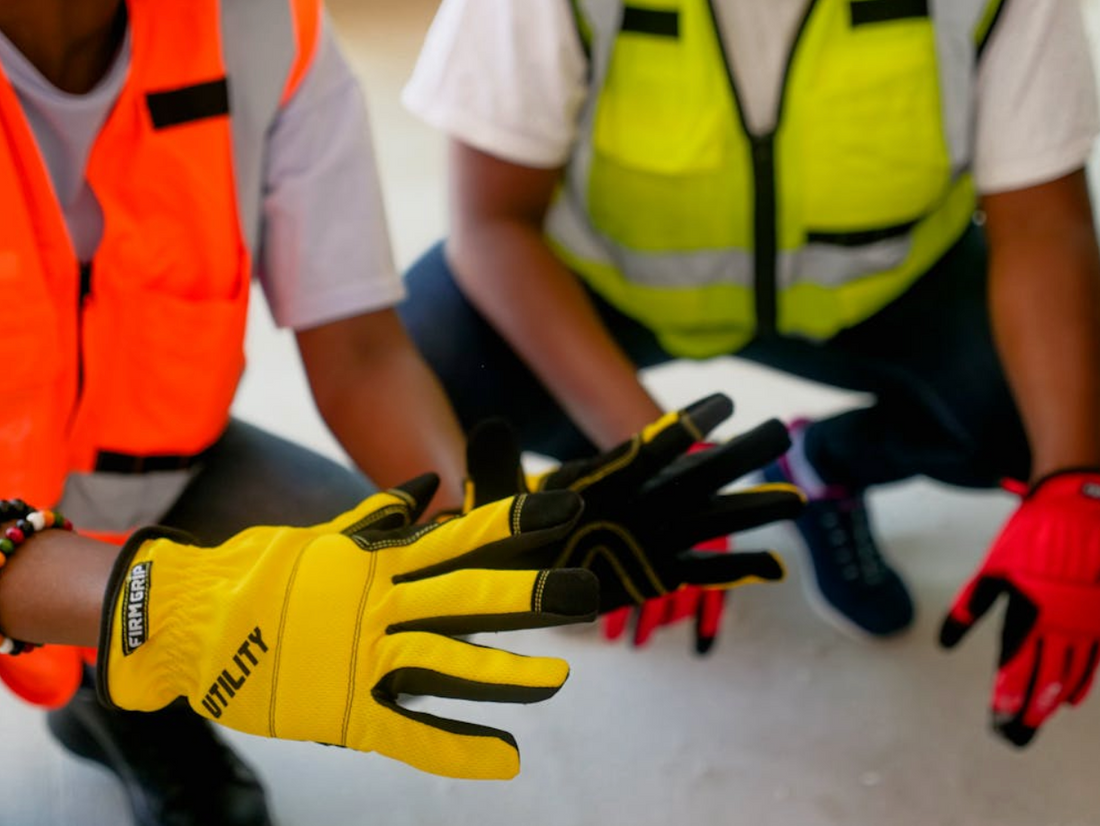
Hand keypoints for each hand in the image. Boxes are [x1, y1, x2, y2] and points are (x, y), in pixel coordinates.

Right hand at [97, 474, 598, 779]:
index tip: (563, 511)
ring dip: (502, 675)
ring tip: (558, 680)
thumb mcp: (324, 536)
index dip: (512, 525)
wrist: (184, 619)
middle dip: (526, 596)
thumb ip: (381, 516)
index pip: (458, 538)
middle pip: (464, 598)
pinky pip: (407, 732)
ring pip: (443, 663)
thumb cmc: (255, 574)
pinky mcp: (340, 709)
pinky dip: (456, 747)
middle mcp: (375, 604)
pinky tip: (504, 759)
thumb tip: (427, 486)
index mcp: (375, 562)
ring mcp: (358, 658)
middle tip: (583, 594)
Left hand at [462, 393, 804, 613]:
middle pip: (695, 476)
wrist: (518, 572)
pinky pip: (703, 571)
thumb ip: (497, 465)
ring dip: (750, 510)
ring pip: (710, 519)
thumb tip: (487, 426)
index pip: (649, 449)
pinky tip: (774, 569)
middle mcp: (641, 502)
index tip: (722, 404)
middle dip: (737, 457)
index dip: (683, 429)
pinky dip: (737, 570)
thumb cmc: (511, 530)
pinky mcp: (658, 574)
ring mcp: (655, 538)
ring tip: (796, 500)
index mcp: (608, 478)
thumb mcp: (499, 499)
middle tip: (779, 434)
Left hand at [940, 469, 1099, 746]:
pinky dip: (1082, 682)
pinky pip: (1095, 660)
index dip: (1006, 698)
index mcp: (1029, 613)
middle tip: (1015, 738)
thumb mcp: (992, 569)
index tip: (996, 721)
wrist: (1077, 507)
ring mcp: (1087, 622)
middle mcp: (1061, 624)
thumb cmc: (1028, 537)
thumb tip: (945, 642)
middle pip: (1045, 681)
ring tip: (1037, 721)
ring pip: (1073, 675)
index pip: (1016, 669)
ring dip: (1053, 701)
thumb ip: (969, 607)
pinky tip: (1071, 699)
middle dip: (1028, 712)